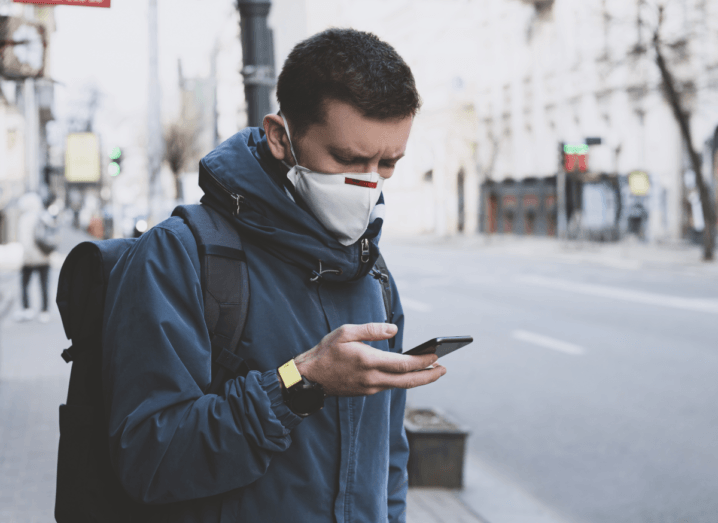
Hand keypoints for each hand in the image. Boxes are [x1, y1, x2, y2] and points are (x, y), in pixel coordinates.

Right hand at [293, 323, 446, 395]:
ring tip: (431, 370)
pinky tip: (408, 373)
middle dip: (429, 376)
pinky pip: (389, 386)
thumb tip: (393, 330)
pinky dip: (403, 380)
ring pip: (400, 385)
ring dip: (418, 379)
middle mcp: (372, 379)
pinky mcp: (366, 391)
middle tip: (444, 369)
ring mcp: (370, 388)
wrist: (310, 378)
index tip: (437, 356)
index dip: (423, 361)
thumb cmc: (326, 352)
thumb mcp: (346, 332)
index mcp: (369, 362)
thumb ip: (371, 330)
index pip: (404, 364)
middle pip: (408, 381)